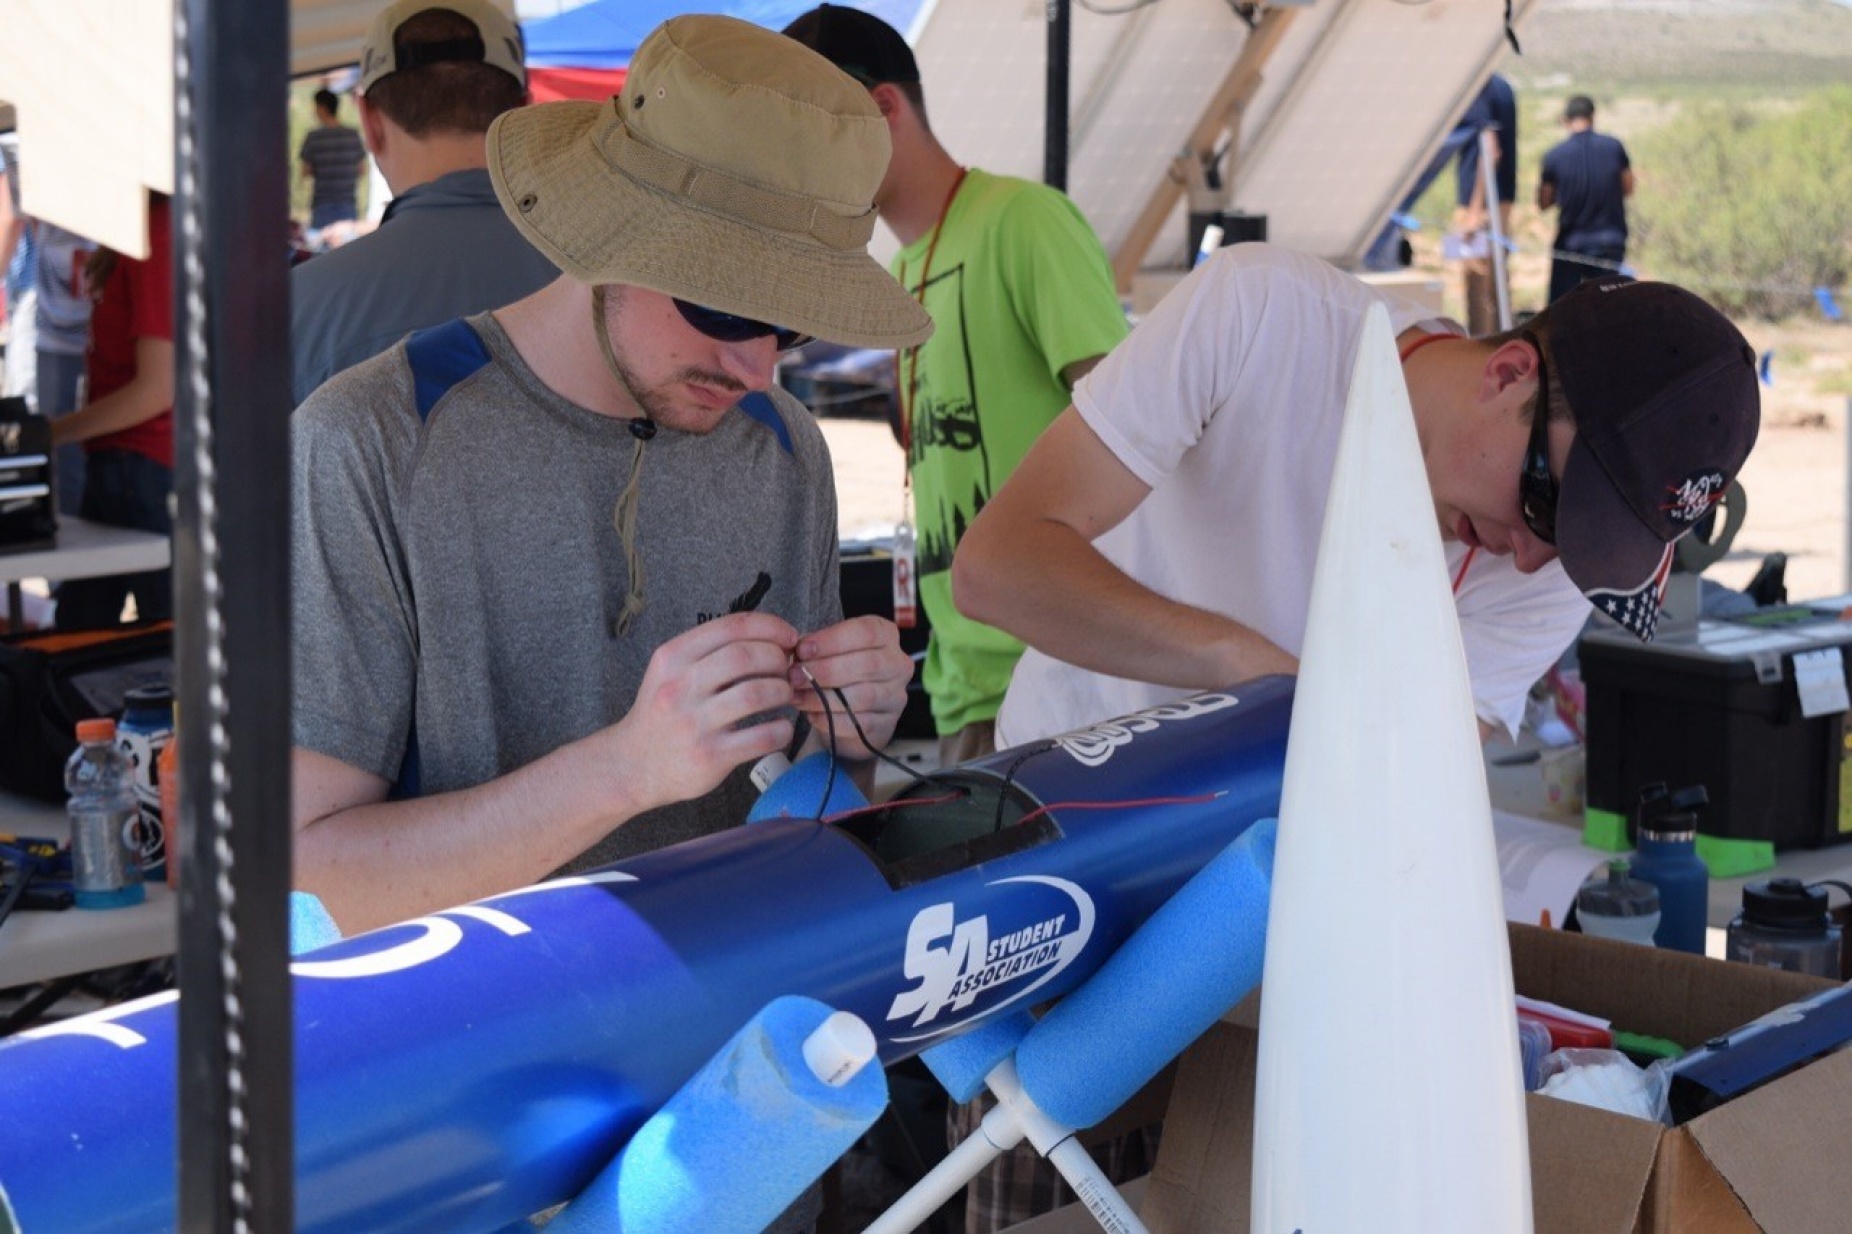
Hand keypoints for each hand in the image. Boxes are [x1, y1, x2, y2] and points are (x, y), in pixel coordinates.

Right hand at [611, 612, 799, 810]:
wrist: (634, 765)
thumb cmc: (662, 714)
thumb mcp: (670, 672)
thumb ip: (710, 652)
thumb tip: (769, 639)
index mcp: (673, 657)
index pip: (731, 626)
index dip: (770, 627)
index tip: (788, 637)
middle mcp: (680, 687)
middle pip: (745, 656)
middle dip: (777, 658)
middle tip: (787, 669)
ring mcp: (694, 723)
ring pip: (756, 694)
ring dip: (782, 691)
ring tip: (785, 695)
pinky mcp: (710, 756)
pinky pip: (761, 737)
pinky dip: (781, 730)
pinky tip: (781, 728)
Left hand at [791, 615, 912, 759]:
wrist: (851, 709)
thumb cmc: (838, 668)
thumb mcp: (830, 649)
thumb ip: (816, 647)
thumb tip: (796, 652)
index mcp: (886, 635)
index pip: (866, 633)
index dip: (832, 640)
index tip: (802, 649)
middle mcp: (898, 663)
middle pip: (867, 664)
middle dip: (825, 670)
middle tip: (794, 675)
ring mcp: (896, 696)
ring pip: (863, 696)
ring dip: (824, 697)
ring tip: (797, 696)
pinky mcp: (888, 724)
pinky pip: (859, 723)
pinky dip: (831, 719)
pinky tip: (811, 715)